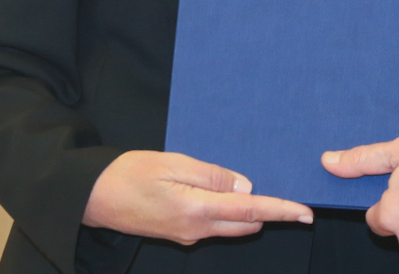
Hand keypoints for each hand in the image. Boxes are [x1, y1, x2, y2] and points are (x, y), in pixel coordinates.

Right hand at [83, 150, 312, 244]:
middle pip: (245, 223)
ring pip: (230, 225)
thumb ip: (211, 175)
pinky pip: (213, 223)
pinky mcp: (178, 233)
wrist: (93, 197)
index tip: (306, 212)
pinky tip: (224, 190)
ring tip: (253, 184)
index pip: (250, 211)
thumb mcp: (172, 163)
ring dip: (247, 210)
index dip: (281, 210)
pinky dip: (227, 211)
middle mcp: (195, 230)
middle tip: (282, 185)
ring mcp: (186, 235)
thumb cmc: (129, 174)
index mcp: (196, 210)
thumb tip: (245, 187)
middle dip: (268, 210)